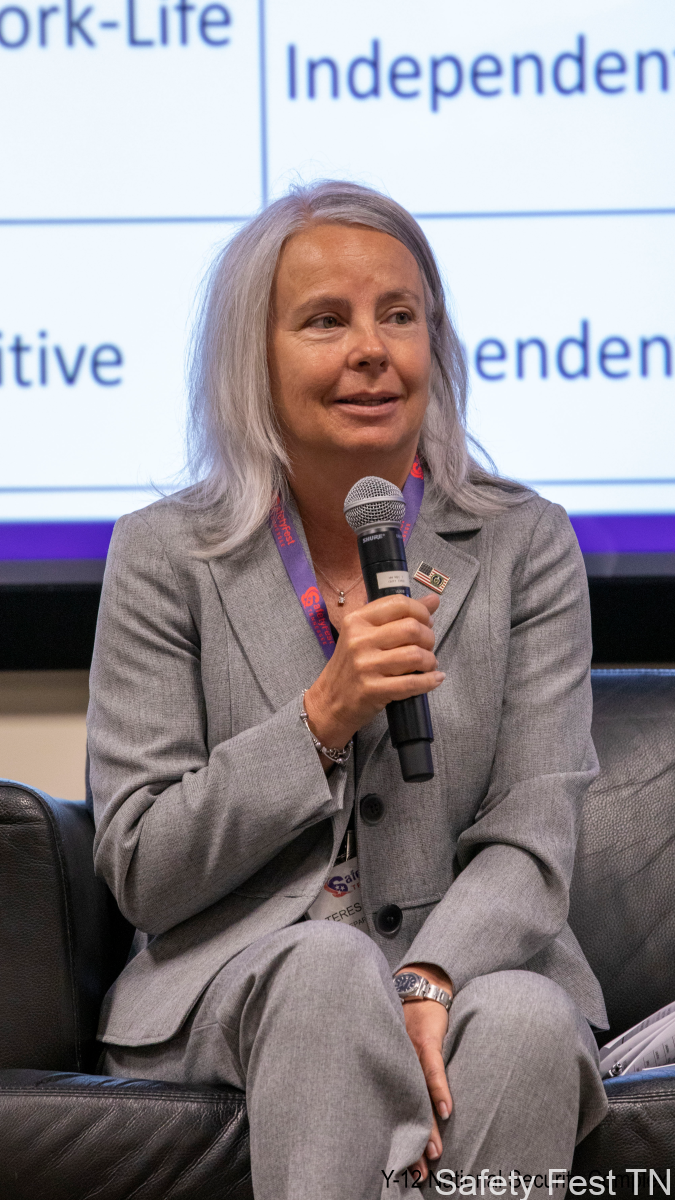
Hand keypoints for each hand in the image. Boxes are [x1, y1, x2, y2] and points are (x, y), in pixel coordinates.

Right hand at [303, 593, 443, 754]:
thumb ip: (399, 615)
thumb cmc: (351, 666)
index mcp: (356, 620)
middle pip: (411, 628)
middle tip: (427, 646)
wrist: (329, 701)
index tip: (427, 622)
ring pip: (415, 655)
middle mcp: (359, 640)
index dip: (421, 611)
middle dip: (429, 637)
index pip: (398, 604)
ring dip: (430, 660)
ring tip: (428, 664)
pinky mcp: (372, 689)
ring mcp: (365, 665)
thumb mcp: (366, 635)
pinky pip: (412, 683)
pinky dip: (430, 681)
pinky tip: (435, 678)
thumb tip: (433, 599)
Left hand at [395, 962, 452, 1181]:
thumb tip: (392, 1102)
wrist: (417, 983)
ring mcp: (409, 1053)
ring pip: (417, 1096)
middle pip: (403, 1110)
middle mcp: (394, 1065)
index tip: (401, 1168)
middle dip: (411, 1143)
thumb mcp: (395, 1044)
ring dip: (425, 1125)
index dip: (397, 1140)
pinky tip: (446, 1112)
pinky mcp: (425, 1040)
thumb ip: (395, 1070)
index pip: (391, 1111)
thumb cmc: (405, 1017)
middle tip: (416, 1173)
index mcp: (388, 1070)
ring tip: (433, 1152)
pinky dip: (439, 1090)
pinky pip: (432, 1069)